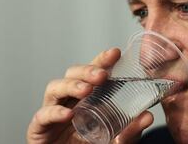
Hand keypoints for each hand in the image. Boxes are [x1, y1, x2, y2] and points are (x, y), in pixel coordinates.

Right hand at [27, 48, 153, 143]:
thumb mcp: (119, 140)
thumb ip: (131, 130)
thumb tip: (148, 116)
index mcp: (87, 99)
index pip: (92, 74)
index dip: (101, 61)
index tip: (115, 53)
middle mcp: (69, 101)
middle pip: (72, 75)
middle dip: (86, 70)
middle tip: (102, 75)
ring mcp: (53, 114)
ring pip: (54, 89)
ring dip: (71, 85)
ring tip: (86, 90)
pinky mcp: (39, 130)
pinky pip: (42, 116)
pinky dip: (53, 112)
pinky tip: (67, 113)